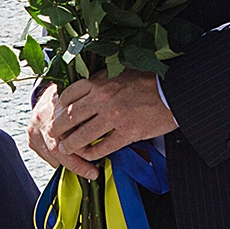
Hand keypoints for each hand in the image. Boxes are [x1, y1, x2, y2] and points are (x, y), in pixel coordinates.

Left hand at [37, 72, 180, 178]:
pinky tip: (89, 156)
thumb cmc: (150, 80)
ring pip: (83, 135)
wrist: (175, 90)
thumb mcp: (120, 72)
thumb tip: (85, 90)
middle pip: (70, 116)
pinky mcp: (128, 132)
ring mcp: (115, 116)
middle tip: (54, 135)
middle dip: (58, 128)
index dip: (58, 107)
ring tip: (65, 150)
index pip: (68, 95)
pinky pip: (103, 147)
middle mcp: (103, 98)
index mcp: (100, 81)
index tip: (56, 114)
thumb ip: (101, 81)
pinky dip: (93, 154)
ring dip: (71, 145)